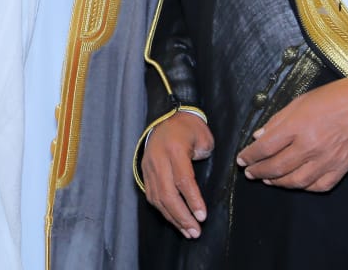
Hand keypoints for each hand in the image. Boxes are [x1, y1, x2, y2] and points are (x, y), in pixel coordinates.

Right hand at [142, 111, 214, 238]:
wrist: (166, 115)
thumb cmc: (189, 128)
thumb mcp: (202, 138)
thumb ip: (203, 159)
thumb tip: (200, 184)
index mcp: (173, 149)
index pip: (182, 179)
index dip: (193, 200)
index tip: (202, 217)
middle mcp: (158, 159)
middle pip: (167, 193)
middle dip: (182, 216)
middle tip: (196, 232)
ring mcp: (149, 166)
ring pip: (158, 198)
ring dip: (173, 218)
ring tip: (188, 232)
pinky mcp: (145, 172)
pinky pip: (152, 196)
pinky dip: (164, 211)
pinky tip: (175, 221)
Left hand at [236, 57, 347, 191]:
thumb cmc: (332, 98)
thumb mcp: (298, 102)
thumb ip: (277, 121)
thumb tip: (258, 137)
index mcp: (297, 127)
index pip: (265, 148)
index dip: (249, 156)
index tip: (241, 160)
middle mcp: (310, 146)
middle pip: (276, 167)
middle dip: (258, 171)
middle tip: (249, 173)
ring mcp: (327, 160)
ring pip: (295, 181)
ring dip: (277, 182)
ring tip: (267, 179)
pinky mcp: (340, 168)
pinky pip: (318, 186)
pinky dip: (304, 187)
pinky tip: (295, 182)